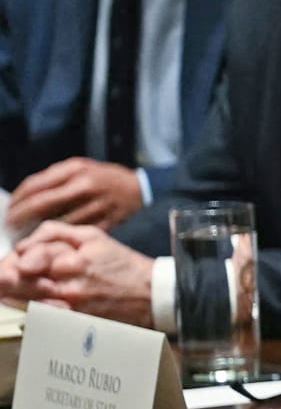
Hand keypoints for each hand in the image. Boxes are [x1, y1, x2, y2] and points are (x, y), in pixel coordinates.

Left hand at [10, 159, 145, 229]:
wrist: (138, 189)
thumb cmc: (103, 177)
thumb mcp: (79, 167)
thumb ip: (53, 178)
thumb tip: (25, 194)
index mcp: (76, 171)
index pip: (36, 186)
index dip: (18, 201)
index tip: (8, 211)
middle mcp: (85, 187)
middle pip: (43, 205)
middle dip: (21, 217)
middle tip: (10, 226)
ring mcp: (97, 206)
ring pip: (58, 222)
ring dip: (39, 231)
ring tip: (26, 235)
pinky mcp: (107, 223)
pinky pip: (77, 233)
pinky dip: (61, 238)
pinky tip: (51, 241)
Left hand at [10, 221, 156, 324]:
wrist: (151, 295)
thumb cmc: (122, 265)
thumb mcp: (92, 236)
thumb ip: (55, 233)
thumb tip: (25, 243)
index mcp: (72, 260)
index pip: (27, 257)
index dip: (13, 259)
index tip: (12, 260)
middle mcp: (68, 285)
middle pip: (19, 281)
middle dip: (6, 277)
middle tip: (3, 276)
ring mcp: (69, 307)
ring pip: (24, 300)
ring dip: (10, 294)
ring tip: (5, 289)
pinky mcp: (72, 322)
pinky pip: (39, 317)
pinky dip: (27, 309)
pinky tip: (23, 304)